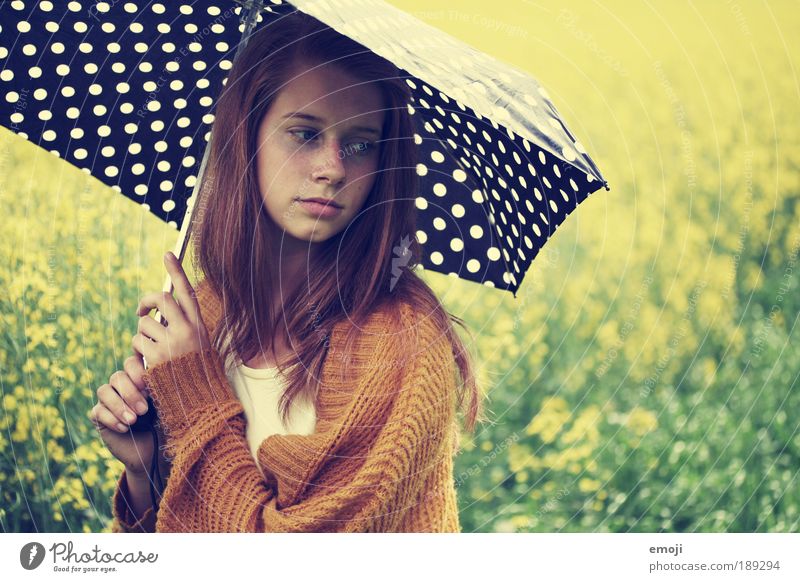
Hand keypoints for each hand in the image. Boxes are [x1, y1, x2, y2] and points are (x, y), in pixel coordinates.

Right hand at [88, 356, 169, 477]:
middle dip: (130, 393)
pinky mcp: (99, 417)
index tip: (147, 386)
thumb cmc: (167, 425)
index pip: (131, 363)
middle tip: (144, 410)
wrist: (157, 452)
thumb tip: (154, 373)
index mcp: (140, 379)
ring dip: (118, 406)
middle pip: (117, 377)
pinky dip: (111, 419)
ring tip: (133, 421)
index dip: (136, 371)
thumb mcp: (168, 406)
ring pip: (104, 391)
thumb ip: (161, 388)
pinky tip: (125, 429)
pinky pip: (97, 411)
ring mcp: (109, 400)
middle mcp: (123, 386)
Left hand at [132, 252, 210, 368]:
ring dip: (142, 334)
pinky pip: (138, 343)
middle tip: (141, 311)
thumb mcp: (199, 343)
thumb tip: (160, 308)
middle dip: (146, 302)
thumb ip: (183, 324)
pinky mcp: (157, 357)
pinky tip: (149, 362)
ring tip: (152, 349)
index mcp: (198, 324)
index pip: (186, 292)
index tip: (167, 254)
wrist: (198, 398)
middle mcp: (186, 330)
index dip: (176, 272)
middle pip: (160, 299)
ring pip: (145, 324)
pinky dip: (139, 351)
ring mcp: (171, 343)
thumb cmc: (197, 370)